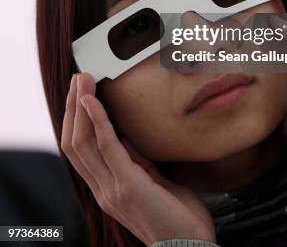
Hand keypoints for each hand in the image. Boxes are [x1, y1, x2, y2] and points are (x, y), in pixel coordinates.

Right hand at [61, 72, 215, 245]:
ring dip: (81, 106)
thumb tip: (125, 135)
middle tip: (78, 78)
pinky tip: (93, 102)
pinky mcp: (127, 186)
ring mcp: (112, 190)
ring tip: (82, 82)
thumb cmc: (177, 215)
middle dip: (73, 107)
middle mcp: (103, 190)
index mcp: (107, 189)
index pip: (79, 150)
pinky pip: (106, 147)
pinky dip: (97, 120)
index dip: (75, 119)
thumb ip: (135, 160)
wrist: (190, 246)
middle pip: (74, 143)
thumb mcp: (152, 180)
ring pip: (83, 142)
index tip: (79, 93)